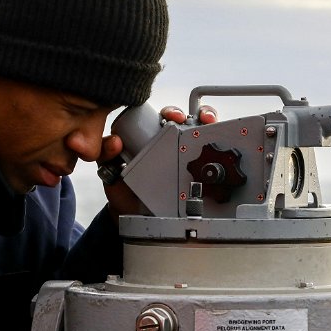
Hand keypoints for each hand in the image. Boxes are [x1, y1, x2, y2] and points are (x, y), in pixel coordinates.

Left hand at [99, 104, 217, 221]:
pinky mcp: (198, 174)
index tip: (174, 116)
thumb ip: (107, 155)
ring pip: (204, 137)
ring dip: (212, 128)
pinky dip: (219, 150)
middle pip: (190, 122)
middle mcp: (172, 144)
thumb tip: (115, 142)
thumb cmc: (125, 191)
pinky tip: (223, 147)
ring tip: (213, 128)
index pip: (165, 118)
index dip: (172, 112)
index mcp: (152, 137)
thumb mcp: (112, 171)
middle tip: (201, 120)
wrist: (135, 219)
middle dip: (200, 115)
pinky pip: (211, 160)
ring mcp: (187, 158)